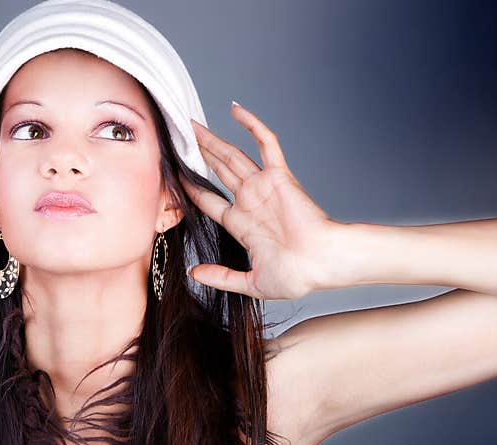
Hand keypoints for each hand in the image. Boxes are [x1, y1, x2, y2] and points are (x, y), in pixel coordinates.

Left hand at [179, 103, 339, 299]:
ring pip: (231, 156)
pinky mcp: (279, 176)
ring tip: (191, 123)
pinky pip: (265, 144)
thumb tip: (194, 273)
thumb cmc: (297, 275)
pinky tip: (235, 110)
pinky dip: (252, 126)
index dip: (190, 187)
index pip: (208, 201)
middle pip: (217, 172)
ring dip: (211, 140)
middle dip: (198, 155)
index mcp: (242, 224)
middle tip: (179, 136)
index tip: (174, 175)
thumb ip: (222, 277)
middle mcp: (250, 201)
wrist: (322, 264)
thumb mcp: (250, 282)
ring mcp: (263, 186)